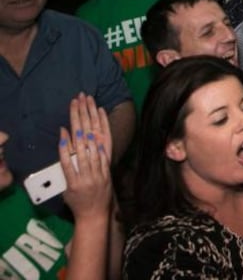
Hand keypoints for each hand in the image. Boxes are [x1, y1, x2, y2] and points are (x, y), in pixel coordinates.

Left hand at [60, 95, 112, 220]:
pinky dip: (65, 146)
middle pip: (93, 135)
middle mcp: (99, 166)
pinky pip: (69, 161)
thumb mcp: (104, 175)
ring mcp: (88, 173)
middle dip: (87, 115)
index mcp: (107, 163)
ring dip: (77, 124)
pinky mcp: (76, 182)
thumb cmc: (100, 196)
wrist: (95, 216)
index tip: (97, 105)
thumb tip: (94, 142)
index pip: (105, 136)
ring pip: (83, 144)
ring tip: (74, 107)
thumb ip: (100, 159)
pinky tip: (63, 131)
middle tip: (83, 98)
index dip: (101, 120)